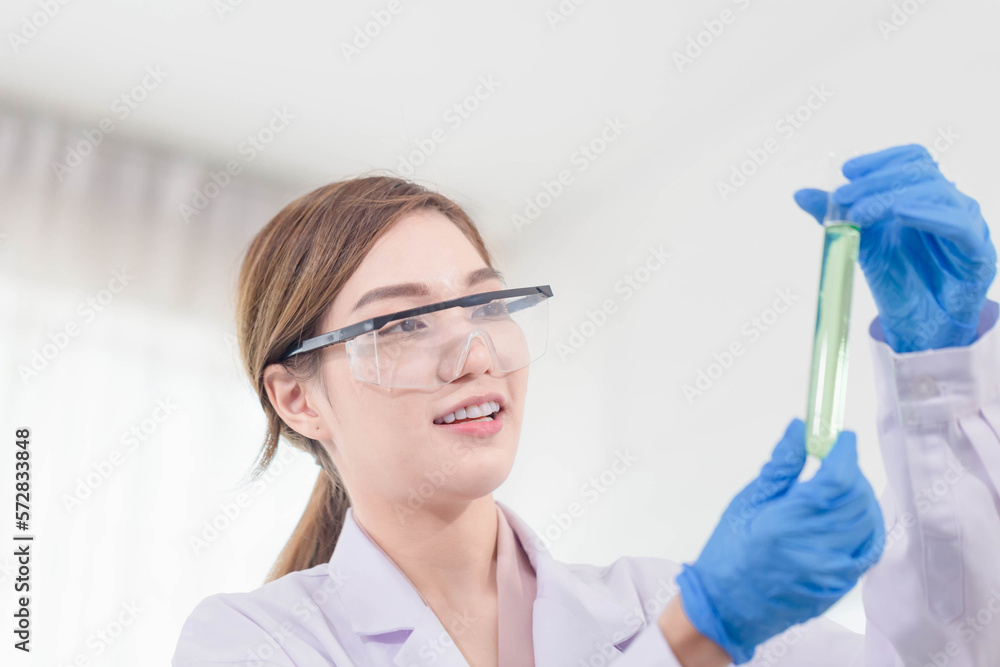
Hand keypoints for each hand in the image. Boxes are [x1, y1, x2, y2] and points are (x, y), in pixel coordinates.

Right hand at [675, 418, 883, 663]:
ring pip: (868, 521)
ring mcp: (833, 571)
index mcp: (787, 523)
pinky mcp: (841, 586)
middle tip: (834, 460)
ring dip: (860, 496)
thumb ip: (780, 466)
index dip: (845, 453)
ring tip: (838, 487)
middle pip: (857, 498)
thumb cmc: (730, 553)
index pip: (836, 480)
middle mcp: (816, 548)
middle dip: (851, 471)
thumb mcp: (747, 503)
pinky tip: (850, 515)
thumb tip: (800, 430)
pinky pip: (869, 548)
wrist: (728, 608)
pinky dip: (866, 524)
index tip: (842, 437)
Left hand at [793, 144, 996, 352]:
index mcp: (924, 194)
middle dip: (876, 181)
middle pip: (919, 173)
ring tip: (861, 212)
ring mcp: (966, 224)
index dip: (880, 160)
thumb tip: (800, 193)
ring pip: (936, 192)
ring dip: (893, 197)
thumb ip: (835, 216)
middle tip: (843, 198)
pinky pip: (959, 224)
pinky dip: (929, 214)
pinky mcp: (978, 251)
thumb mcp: (860, 242)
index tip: (847, 172)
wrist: (920, 323)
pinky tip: (901, 213)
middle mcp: (948, 203)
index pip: (911, 159)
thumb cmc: (897, 278)